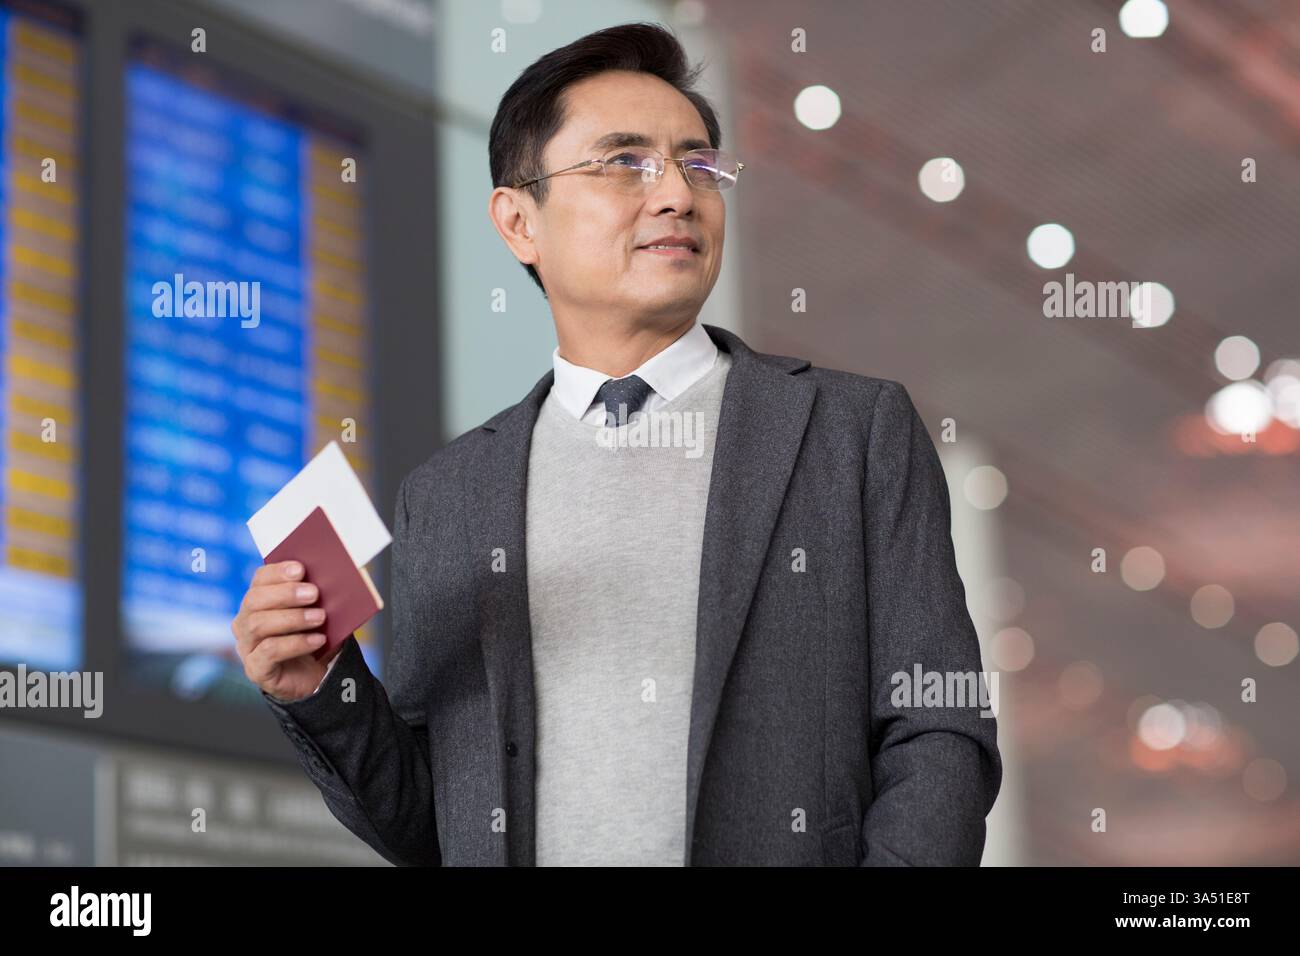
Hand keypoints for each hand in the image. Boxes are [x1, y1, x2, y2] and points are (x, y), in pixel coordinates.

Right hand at [232, 561, 334, 701]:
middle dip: (285, 593)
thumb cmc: (315, 636)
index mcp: (259, 601)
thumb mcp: (320, 612)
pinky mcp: (256, 669)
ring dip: (292, 618)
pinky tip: (318, 640)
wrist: (318, 676)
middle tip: (314, 593)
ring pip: (259, 625)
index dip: (278, 572)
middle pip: (254, 600)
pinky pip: (269, 652)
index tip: (301, 569)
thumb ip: (319, 597)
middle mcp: (245, 622)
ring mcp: (247, 646)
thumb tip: (333, 578)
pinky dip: (296, 643)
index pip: (260, 579)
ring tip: (320, 617)